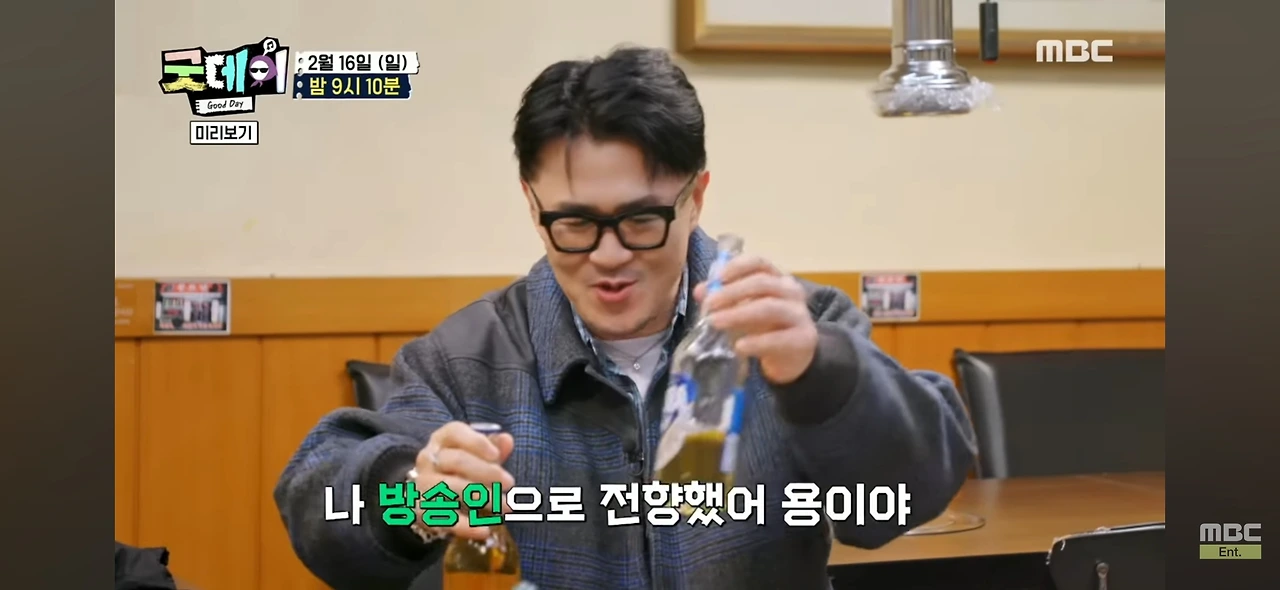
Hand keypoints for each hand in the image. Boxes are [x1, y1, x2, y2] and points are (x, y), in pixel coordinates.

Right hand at [412, 421, 515, 539]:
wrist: (424, 495)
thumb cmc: (456, 468)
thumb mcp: (473, 455)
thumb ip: (491, 447)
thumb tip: (507, 440)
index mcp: (442, 439)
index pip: (455, 432)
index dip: (476, 442)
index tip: (496, 455)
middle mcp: (428, 458)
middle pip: (457, 460)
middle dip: (487, 472)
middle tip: (510, 483)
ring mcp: (422, 484)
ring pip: (450, 488)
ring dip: (481, 497)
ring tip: (505, 506)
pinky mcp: (421, 510)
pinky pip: (443, 517)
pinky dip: (465, 526)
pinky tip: (484, 531)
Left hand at [695, 254, 818, 384]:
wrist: (793, 359)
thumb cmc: (766, 329)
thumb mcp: (744, 311)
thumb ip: (723, 299)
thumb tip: (701, 291)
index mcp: (777, 279)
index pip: (759, 263)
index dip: (738, 267)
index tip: (718, 278)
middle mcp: (791, 292)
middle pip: (762, 283)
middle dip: (732, 292)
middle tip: (709, 305)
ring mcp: (800, 315)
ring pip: (769, 307)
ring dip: (738, 314)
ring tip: (716, 322)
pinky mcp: (803, 339)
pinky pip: (778, 339)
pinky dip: (756, 342)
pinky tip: (739, 346)